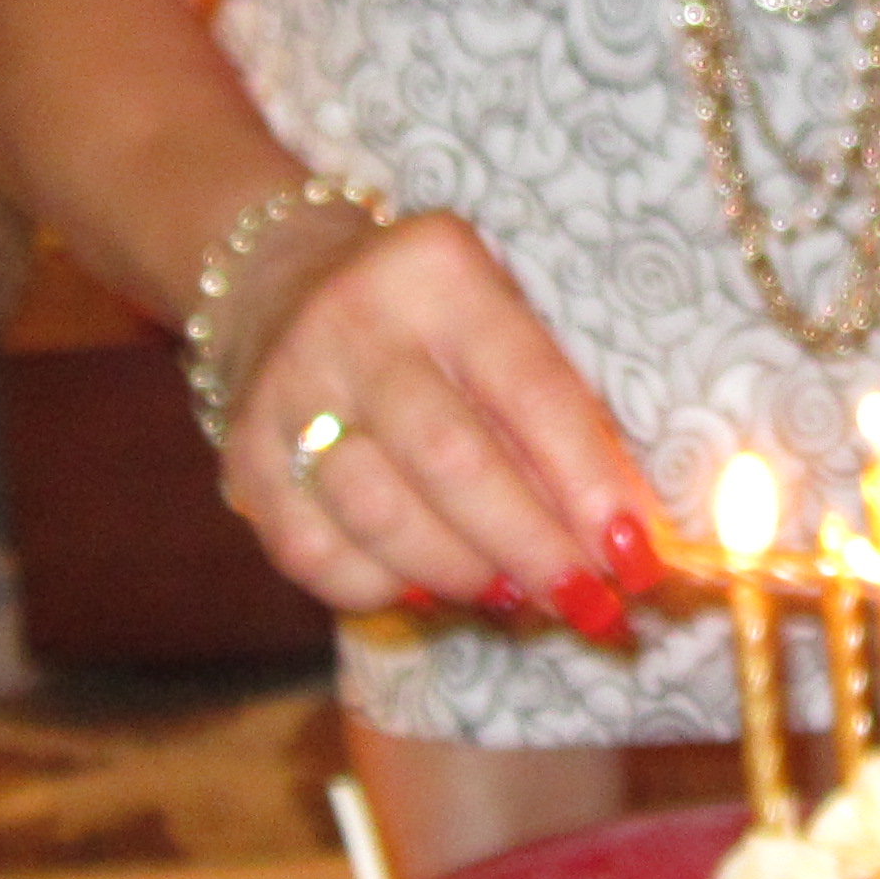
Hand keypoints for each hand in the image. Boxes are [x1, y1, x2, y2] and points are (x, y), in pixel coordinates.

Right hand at [215, 211, 664, 634]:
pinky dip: (385, 590)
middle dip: (535, 549)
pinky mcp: (242, 455)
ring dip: (466, 576)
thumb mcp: (502, 317)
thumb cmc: (434, 317)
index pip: (532, 390)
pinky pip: (317, 556)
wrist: (280, 279)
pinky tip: (429, 589)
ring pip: (382, 518)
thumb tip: (626, 540)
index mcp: (441, 274)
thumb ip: (558, 412)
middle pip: (454, 463)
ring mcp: (288, 391)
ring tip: (517, 594)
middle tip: (589, 604)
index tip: (638, 557)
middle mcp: (354, 324)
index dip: (590, 483)